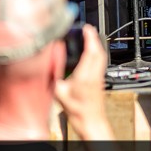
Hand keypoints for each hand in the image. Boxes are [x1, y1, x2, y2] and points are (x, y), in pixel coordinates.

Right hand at [55, 25, 113, 140]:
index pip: (91, 51)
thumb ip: (54, 78)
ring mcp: (99, 78)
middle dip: (94, 38)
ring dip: (96, 45)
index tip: (86, 28)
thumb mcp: (59, 94)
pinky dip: (97, 54)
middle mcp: (95, 75)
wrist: (91, 122)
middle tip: (88, 30)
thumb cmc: (78, 112)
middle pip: (99, 51)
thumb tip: (48, 66)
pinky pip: (101, 63)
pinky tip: (91, 54)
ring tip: (90, 38)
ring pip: (102, 57)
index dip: (89, 38)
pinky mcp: (100, 81)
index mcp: (85, 76)